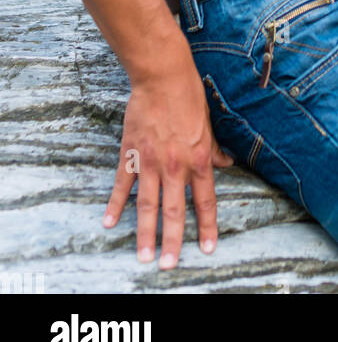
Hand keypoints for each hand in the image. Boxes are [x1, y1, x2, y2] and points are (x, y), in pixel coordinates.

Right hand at [103, 67, 234, 269]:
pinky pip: (122, 184)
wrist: (162, 76)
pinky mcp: (131, 154)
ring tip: (143, 256)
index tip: (208, 248)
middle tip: (169, 265)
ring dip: (145, 233)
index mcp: (197, 159)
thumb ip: (213, 149)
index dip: (208, 226)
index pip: (205, 200)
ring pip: (147, 205)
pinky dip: (114, 204)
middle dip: (173, 241)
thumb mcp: (208, 124)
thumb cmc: (188, 96)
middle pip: (175, 211)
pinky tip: (108, 222)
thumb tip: (226, 163)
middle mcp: (175, 165)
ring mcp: (151, 162)